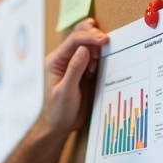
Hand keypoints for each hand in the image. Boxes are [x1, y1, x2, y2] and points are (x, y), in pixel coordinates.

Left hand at [39, 18, 107, 133]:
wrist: (60, 125)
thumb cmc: (58, 111)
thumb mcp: (66, 91)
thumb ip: (75, 69)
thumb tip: (84, 49)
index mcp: (55, 60)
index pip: (73, 41)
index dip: (89, 37)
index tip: (104, 40)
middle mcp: (64, 59)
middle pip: (79, 37)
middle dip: (93, 36)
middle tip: (106, 43)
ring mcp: (74, 64)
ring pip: (87, 45)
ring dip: (97, 48)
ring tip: (97, 65)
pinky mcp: (83, 71)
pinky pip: (93, 57)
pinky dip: (99, 57)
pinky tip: (99, 67)